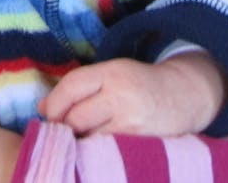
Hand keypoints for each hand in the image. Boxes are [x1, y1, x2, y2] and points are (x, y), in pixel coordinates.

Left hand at [39, 53, 224, 135]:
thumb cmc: (140, 85)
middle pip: (76, 117)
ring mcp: (133, 123)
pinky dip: (95, 154)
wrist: (185, 96)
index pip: (72, 86)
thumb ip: (79, 87)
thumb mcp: (113, 74)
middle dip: (64, 128)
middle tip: (65, 132)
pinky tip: (96, 152)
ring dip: (79, 144)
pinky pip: (106, 153)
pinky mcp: (140, 145)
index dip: (53, 103)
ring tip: (81, 142)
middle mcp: (123, 96)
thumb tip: (42, 108)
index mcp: (113, 72)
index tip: (48, 115)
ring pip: (89, 140)